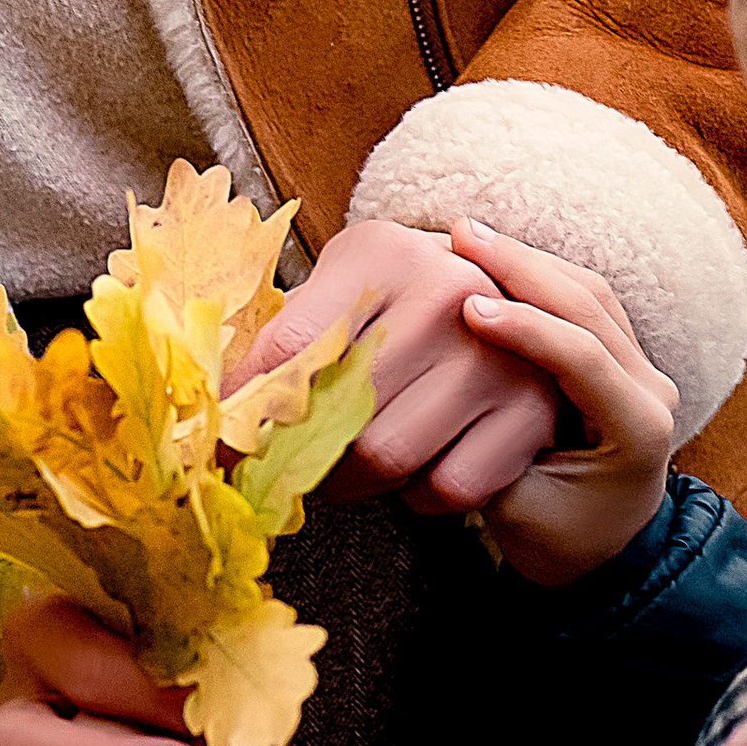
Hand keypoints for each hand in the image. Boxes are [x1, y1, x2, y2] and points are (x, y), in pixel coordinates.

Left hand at [230, 218, 556, 514]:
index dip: (244, 407)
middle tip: (291, 461)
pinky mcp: (531, 413)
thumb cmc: (405, 302)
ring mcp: (497, 356)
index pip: (289, 345)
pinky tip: (422, 457)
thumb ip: (286, 334)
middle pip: (338, 414)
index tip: (217, 444)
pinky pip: (446, 488)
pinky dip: (421, 492)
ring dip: (357, 478)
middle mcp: (447, 294)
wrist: (515, 302)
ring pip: (388, 459)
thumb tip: (216, 408)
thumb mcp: (345, 286)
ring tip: (356, 457)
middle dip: (300, 453)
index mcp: (383, 254)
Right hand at [449, 221, 679, 587]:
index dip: (527, 328)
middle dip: (524, 267)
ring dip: (529, 260)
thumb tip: (428, 397)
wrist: (603, 557)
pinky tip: (491, 256)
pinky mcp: (621, 359)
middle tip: (461, 236)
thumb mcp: (517, 513)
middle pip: (593, 307)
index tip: (467, 308)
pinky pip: (585, 301)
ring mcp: (642, 370)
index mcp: (639, 430)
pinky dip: (538, 274)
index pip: (585, 358)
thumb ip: (483, 453)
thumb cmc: (557, 544)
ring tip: (469, 235)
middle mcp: (652, 391)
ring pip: (591, 293)